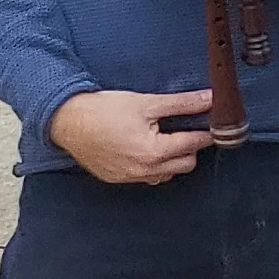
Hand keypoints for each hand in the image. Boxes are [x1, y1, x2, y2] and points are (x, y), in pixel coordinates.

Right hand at [51, 89, 217, 184]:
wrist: (65, 120)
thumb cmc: (103, 110)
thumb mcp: (146, 103)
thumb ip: (182, 104)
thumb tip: (210, 99)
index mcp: (153, 151)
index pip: (194, 144)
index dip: (206, 132)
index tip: (213, 125)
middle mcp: (143, 170)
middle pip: (186, 163)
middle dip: (190, 147)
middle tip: (185, 129)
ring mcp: (130, 177)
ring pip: (168, 174)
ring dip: (172, 160)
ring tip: (165, 139)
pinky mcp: (117, 179)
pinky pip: (147, 178)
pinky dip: (153, 167)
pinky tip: (147, 150)